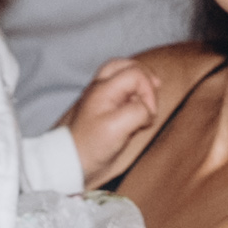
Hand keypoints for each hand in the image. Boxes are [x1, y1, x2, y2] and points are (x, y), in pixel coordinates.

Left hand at [58, 53, 166, 177]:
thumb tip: (147, 110)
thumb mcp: (117, 128)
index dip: (149, 92)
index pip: (136, 74)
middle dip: (144, 75)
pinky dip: (130, 90)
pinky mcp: (100, 108)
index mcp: (104, 89)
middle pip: (125, 65)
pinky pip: (117, 87)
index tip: (149, 114)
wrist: (71, 162)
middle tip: (156, 88)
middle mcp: (100, 88)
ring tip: (147, 93)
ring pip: (120, 73)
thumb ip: (138, 112)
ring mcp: (99, 97)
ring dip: (137, 80)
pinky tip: (136, 103)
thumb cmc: (91, 146)